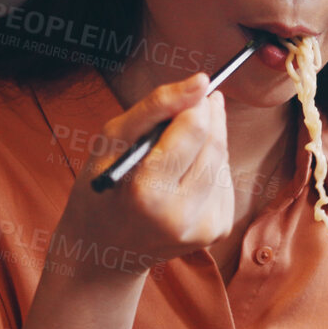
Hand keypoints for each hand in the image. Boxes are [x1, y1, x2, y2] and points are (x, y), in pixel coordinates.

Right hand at [57, 71, 233, 272]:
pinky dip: (209, 167)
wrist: (107, 247)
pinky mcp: (217, 230)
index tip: (195, 89)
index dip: (196, 103)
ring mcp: (202, 228)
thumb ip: (156, 106)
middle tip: (195, 103)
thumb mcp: (112, 139)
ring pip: (223, 160)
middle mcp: (180, 217)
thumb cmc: (103, 185)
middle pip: (215, 144)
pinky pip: (224, 180)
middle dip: (208, 116)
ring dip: (209, 141)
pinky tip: (185, 174)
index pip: (194, 130)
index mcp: (147, 194)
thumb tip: (201, 81)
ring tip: (179, 146)